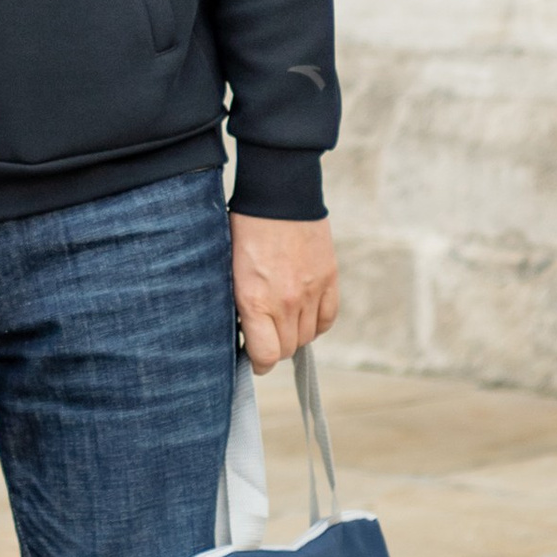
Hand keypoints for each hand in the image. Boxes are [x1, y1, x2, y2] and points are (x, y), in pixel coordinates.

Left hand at [230, 214, 339, 370]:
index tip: (252, 357)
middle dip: (274, 347)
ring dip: (294, 335)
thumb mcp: (228, 270)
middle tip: (264, 335)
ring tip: (281, 320)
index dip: (258, 362)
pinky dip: (316, 323)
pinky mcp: (329, 279)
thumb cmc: (243, 230)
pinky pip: (327, 319)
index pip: (266, 356)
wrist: (277, 195)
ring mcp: (311, 292)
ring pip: (307, 336)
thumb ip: (239, 304)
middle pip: (287, 349)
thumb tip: (242, 330)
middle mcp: (286, 302)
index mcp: (254, 300)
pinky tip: (304, 315)